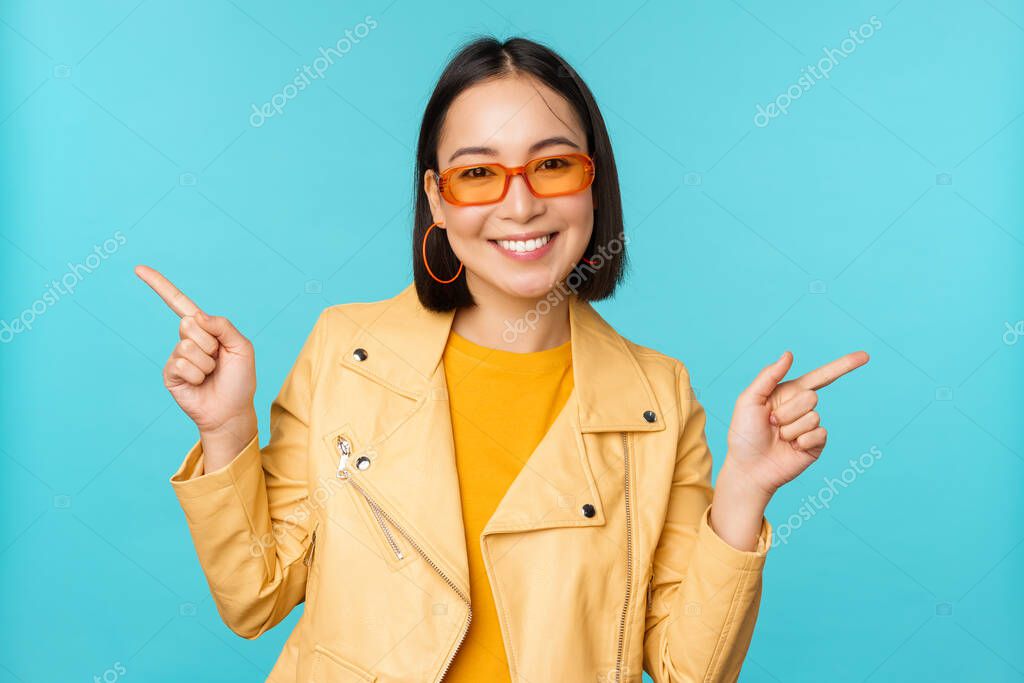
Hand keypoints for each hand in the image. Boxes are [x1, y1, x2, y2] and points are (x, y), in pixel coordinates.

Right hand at [135, 265, 257, 454]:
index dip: (159, 285)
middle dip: (211, 344)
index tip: (138, 268)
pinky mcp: (170, 373)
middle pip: (189, 323)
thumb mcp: (242, 348)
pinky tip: (200, 383)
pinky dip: (197, 375)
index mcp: (204, 328)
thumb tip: (197, 316)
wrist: (231, 411)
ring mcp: (177, 356)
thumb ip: (224, 327)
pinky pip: (182, 364)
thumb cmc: (239, 380)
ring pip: (188, 346)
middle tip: (218, 360)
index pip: (179, 302)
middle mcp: (187, 339)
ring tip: (211, 374)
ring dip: (207, 363)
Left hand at [722, 350, 869, 499]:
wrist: (748, 467)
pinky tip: (790, 448)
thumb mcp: (749, 400)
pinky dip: (801, 441)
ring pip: (813, 417)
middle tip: (771, 423)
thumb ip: (768, 376)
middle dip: (787, 411)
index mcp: (789, 393)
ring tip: (778, 437)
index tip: (865, 356)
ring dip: (790, 429)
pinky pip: (819, 434)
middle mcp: (802, 408)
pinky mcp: (816, 445)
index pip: (821, 376)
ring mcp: (811, 427)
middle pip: (811, 397)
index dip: (844, 365)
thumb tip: (789, 354)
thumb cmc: (744, 433)